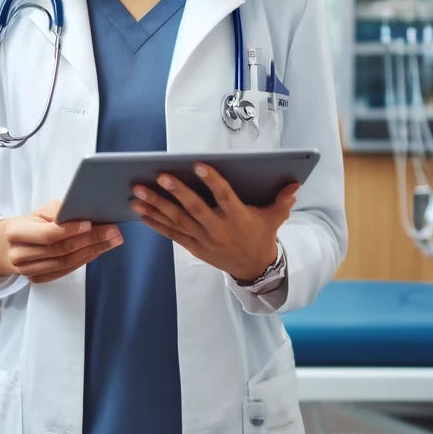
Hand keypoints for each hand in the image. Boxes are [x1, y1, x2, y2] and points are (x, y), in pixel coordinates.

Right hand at [0, 200, 122, 284]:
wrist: (7, 245)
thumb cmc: (29, 223)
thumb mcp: (39, 212)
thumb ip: (59, 212)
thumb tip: (87, 213)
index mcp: (16, 232)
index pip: (48, 234)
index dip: (70, 230)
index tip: (91, 223)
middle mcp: (19, 255)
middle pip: (61, 249)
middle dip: (91, 239)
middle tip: (113, 231)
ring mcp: (28, 271)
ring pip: (66, 262)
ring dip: (93, 251)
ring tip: (113, 240)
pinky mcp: (37, 279)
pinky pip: (66, 270)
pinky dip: (85, 260)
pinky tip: (99, 250)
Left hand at [129, 164, 298, 281]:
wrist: (253, 269)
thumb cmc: (262, 235)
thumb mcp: (275, 218)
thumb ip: (282, 200)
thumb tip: (295, 184)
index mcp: (238, 218)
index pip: (224, 196)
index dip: (212, 181)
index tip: (198, 165)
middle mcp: (218, 229)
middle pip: (194, 209)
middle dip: (176, 192)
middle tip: (159, 176)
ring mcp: (203, 239)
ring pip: (177, 220)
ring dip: (156, 205)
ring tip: (137, 191)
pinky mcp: (193, 246)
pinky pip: (171, 234)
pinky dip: (155, 222)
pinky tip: (139, 211)